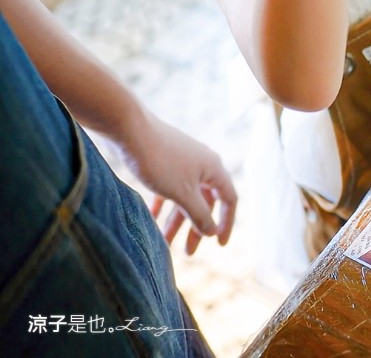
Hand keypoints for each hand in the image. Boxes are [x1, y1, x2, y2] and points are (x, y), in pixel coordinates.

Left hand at [116, 112, 236, 255]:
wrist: (129, 128)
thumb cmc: (159, 160)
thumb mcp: (182, 193)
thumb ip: (199, 214)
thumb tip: (213, 231)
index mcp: (214, 169)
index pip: (229, 200)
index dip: (226, 223)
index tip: (220, 245)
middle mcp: (203, 164)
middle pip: (205, 201)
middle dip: (196, 227)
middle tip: (188, 252)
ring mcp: (184, 161)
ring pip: (186, 196)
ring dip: (176, 220)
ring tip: (163, 242)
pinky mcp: (166, 159)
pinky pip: (171, 188)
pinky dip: (164, 204)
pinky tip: (152, 217)